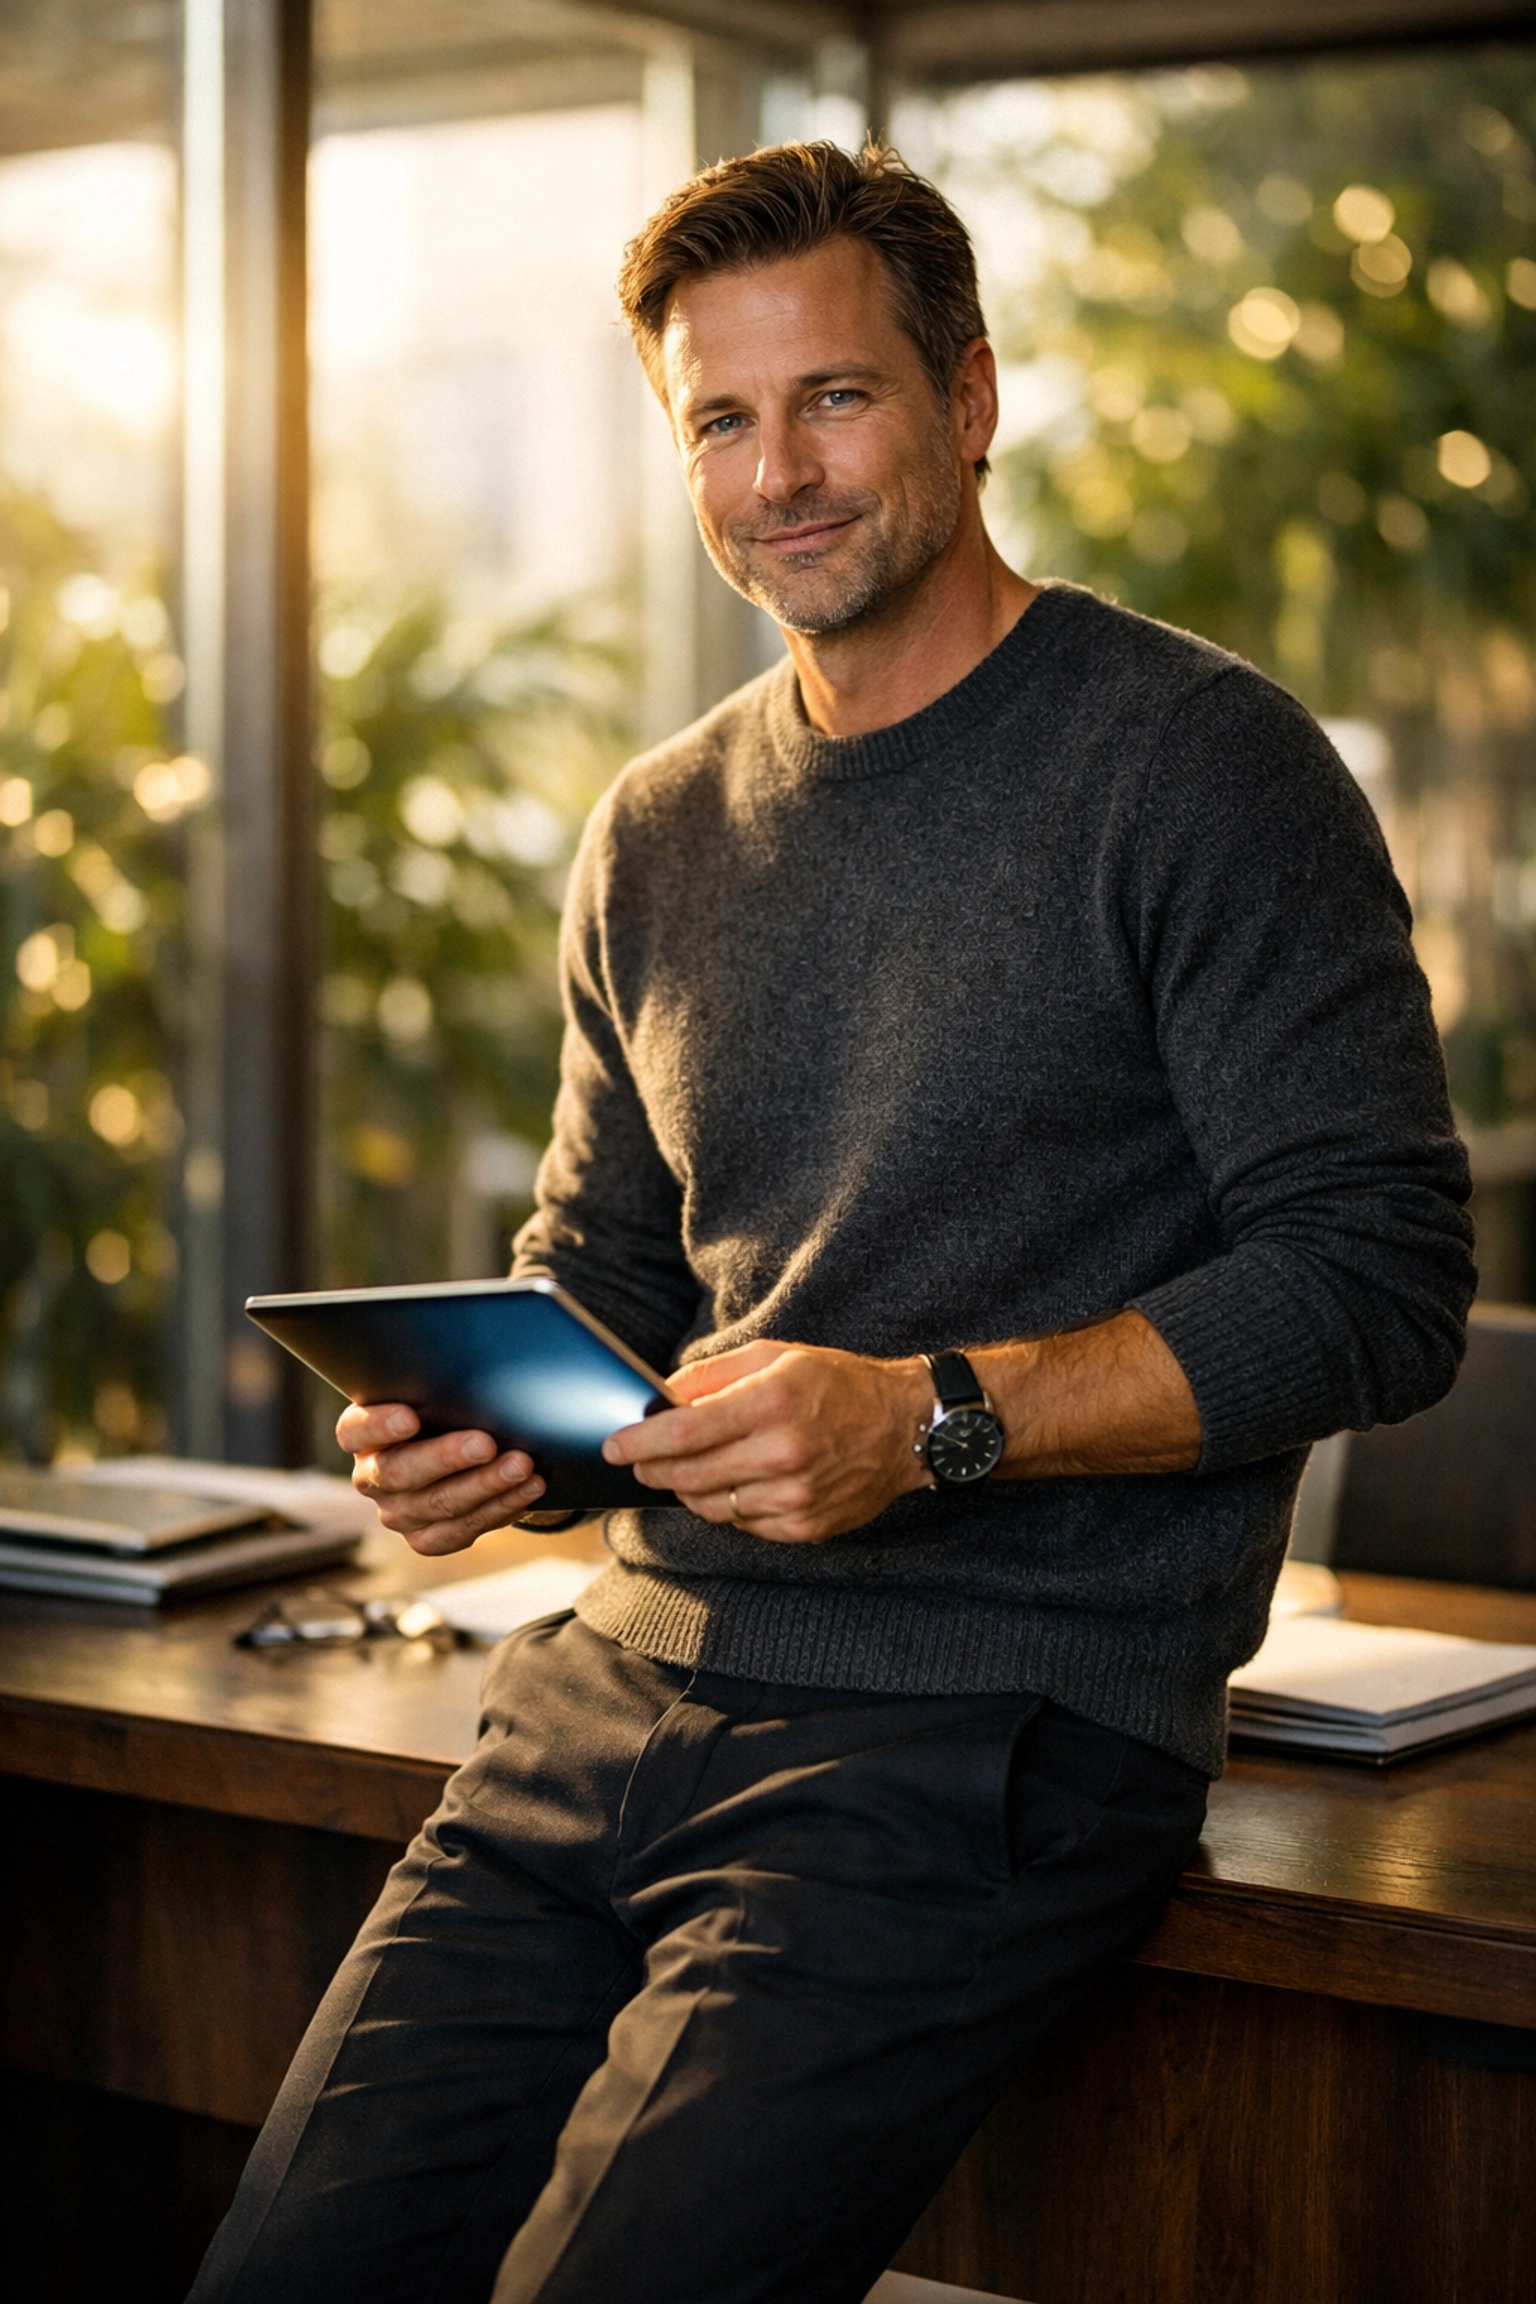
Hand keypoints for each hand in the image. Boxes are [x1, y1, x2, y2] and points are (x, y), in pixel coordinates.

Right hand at [338, 1402, 545, 1555]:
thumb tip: (482, 1372)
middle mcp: (372, 1477)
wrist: (459, 1460)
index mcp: (362, 1435)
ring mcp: (397, 1512)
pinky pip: (460, 1530)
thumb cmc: (444, 1414)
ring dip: (485, 1484)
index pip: (355, 1431)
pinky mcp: (425, 1538)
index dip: (379, 1426)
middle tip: (485, 1443)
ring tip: (521, 1465)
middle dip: (446, 1457)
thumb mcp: (433, 1396)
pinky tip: (526, 1489)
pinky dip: (500, 1507)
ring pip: (437, 1504)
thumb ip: (439, 1387)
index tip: (410, 1417)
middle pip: (399, 1473)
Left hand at [601, 1340, 932, 1543]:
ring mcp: (796, 1495)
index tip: (615, 1446)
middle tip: (638, 1461)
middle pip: (688, 1475)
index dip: (640, 1442)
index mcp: (772, 1402)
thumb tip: (660, 1397)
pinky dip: (727, 1505)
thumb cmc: (838, 1383)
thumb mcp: (775, 1355)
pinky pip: (743, 1524)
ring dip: (688, 1489)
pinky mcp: (806, 1526)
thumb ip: (711, 1375)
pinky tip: (735, 1482)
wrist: (905, 1426)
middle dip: (653, 1469)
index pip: (684, 1433)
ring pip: (710, 1505)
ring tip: (687, 1469)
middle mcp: (784, 1453)